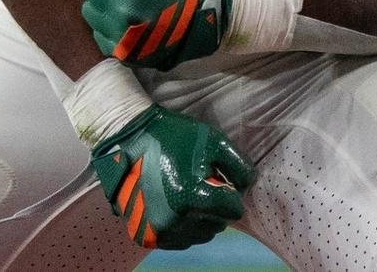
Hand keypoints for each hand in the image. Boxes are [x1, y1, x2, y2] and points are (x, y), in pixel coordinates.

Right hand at [91, 105, 254, 250]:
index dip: (232, 193)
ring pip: (200, 235)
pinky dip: (183, 228)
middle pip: (218, 225)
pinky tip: (176, 206)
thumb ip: (240, 167)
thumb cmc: (175, 137)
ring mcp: (158, 231)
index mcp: (193, 197)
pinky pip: (178, 241)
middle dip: (217, 207)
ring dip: (201, 219)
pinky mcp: (145, 236)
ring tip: (188, 194)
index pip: (234, 210)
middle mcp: (174, 220)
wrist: (130, 140)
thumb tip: (246, 188)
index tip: (222, 181)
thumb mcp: (215, 141)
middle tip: (204, 185)